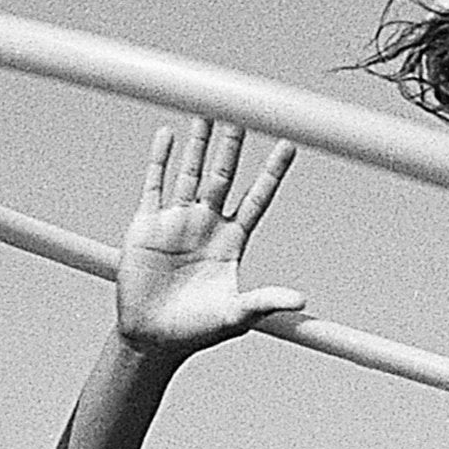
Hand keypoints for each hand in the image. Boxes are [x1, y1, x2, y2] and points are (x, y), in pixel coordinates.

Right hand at [114, 117, 305, 355]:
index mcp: (232, 242)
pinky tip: (168, 134)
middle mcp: (207, 224)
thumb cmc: (197, 330)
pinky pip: (155, 185)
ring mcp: (177, 222)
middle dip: (233, 146)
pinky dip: (160, 159)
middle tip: (243, 110)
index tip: (288, 144)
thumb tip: (300, 299)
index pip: (257, 199)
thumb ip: (264, 301)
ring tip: (207, 110)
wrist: (151, 338)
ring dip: (198, 143)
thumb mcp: (235, 317)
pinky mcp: (147, 225)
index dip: (272, 173)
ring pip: (190, 172)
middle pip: (224, 175)